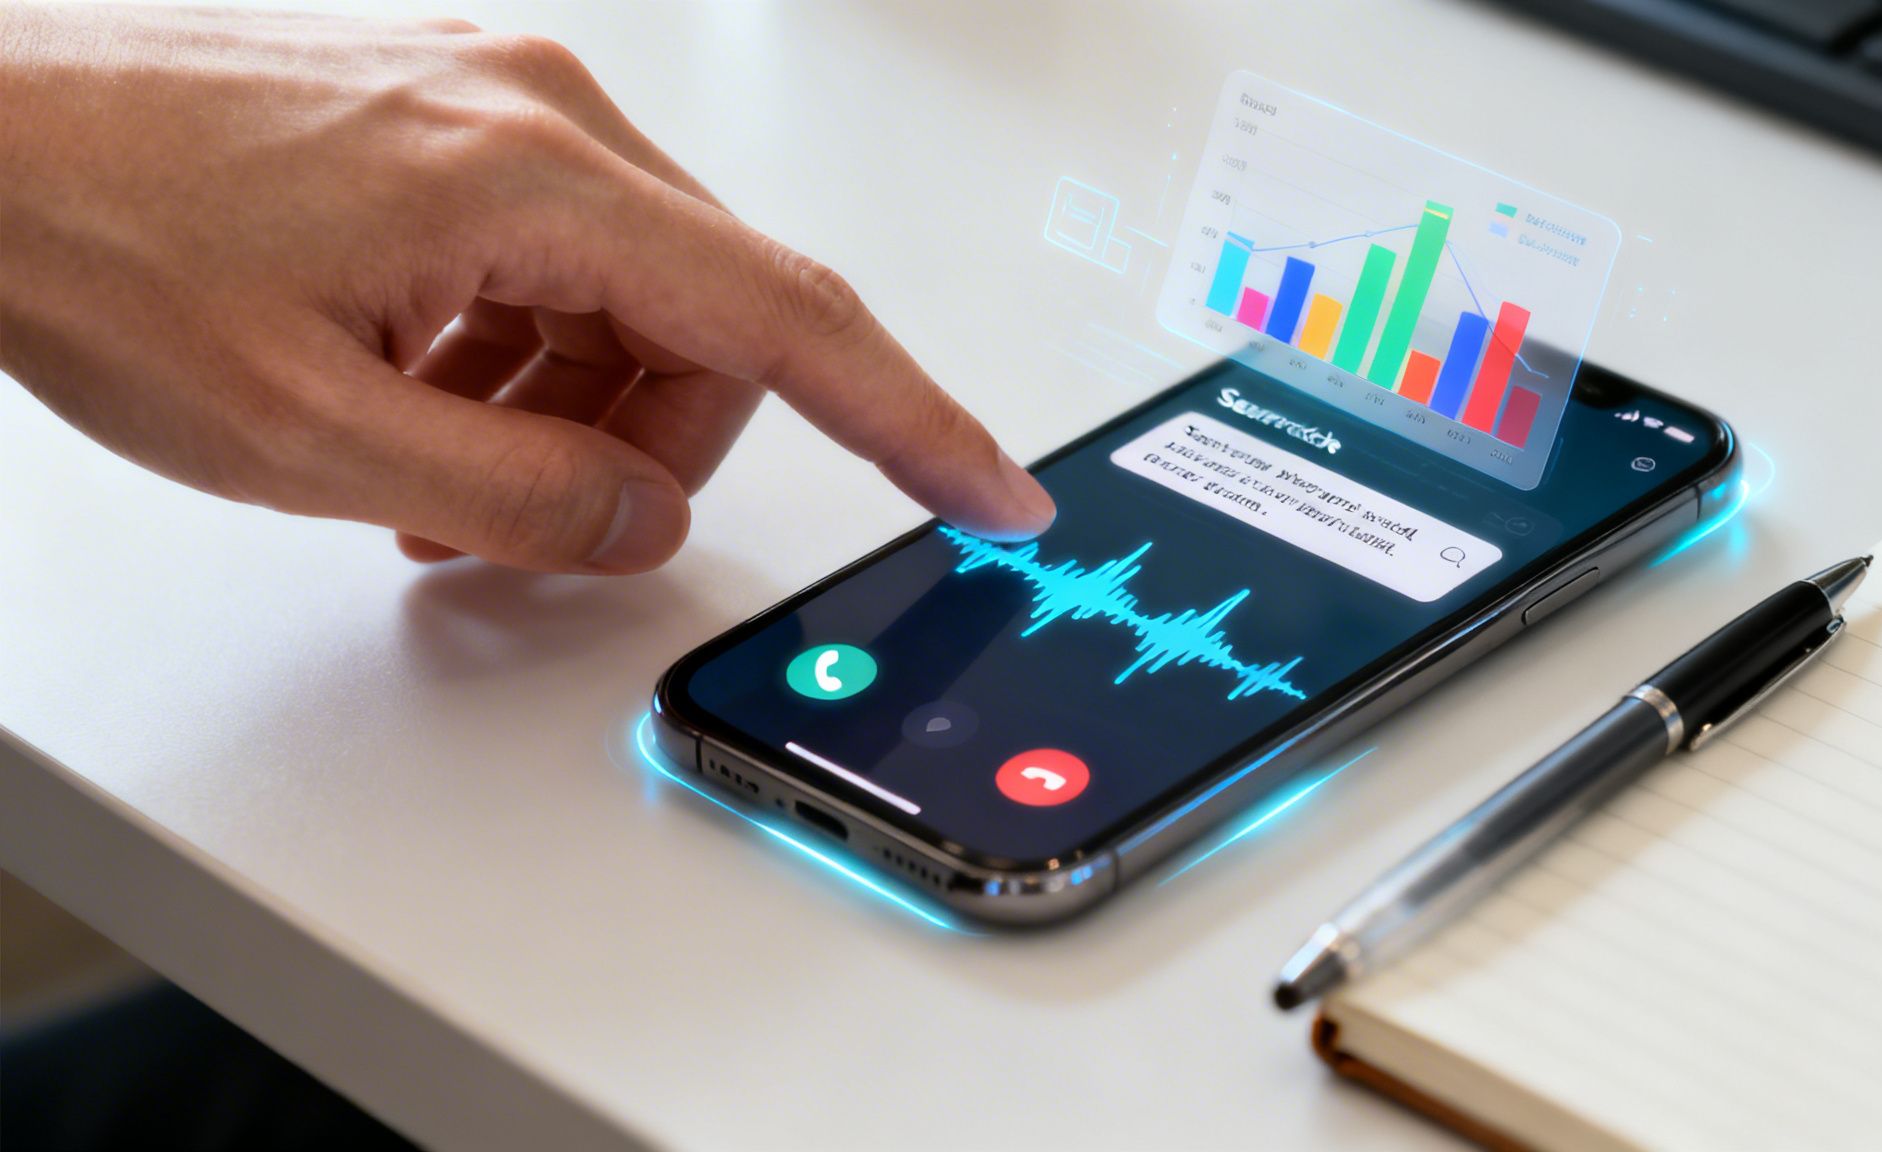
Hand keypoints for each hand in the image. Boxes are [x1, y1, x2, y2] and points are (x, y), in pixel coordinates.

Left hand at [0, 5, 1054, 572]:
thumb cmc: (92, 245)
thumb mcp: (313, 434)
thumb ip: (518, 496)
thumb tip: (646, 516)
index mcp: (537, 175)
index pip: (792, 317)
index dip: (914, 421)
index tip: (992, 487)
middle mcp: (548, 113)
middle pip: (715, 324)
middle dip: (653, 446)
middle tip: (533, 521)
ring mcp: (506, 105)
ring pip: (640, 303)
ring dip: (571, 410)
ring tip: (428, 463)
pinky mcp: (462, 121)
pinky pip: (565, 265)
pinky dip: (523, 356)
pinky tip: (417, 393)